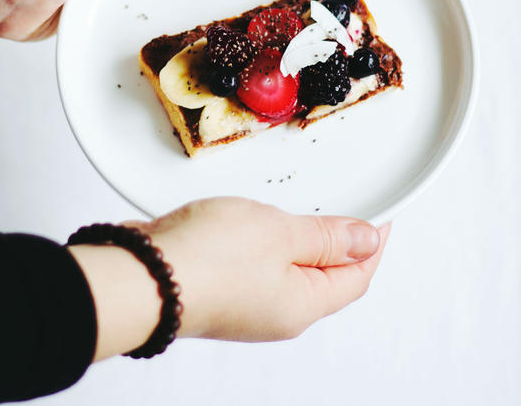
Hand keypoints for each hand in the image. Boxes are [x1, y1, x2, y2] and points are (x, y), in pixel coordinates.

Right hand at [68, 197, 389, 360]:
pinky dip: (261, 243)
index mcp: (302, 306)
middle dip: (335, 242)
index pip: (356, 276)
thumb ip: (324, 236)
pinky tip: (250, 220)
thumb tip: (365, 240)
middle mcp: (276, 314)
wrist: (139, 276)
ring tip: (296, 207)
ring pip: (284, 270)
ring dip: (294, 239)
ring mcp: (243, 306)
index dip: (372, 243)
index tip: (381, 214)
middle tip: (343, 206)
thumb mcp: (281, 233)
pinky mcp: (215, 291)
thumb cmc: (207, 259)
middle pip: (322, 277)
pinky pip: (252, 267)